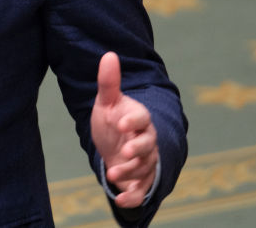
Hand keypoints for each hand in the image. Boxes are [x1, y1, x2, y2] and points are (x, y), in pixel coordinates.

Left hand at [90, 51, 158, 207]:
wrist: (115, 147)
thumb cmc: (112, 122)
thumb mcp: (107, 103)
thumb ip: (108, 83)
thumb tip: (109, 54)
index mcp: (139, 120)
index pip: (141, 118)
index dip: (132, 120)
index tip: (120, 123)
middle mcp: (147, 141)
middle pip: (148, 145)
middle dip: (137, 149)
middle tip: (124, 151)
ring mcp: (146, 161)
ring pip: (144, 168)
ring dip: (130, 172)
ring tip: (113, 174)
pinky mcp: (141, 180)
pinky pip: (141, 189)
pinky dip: (133, 196)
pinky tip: (121, 200)